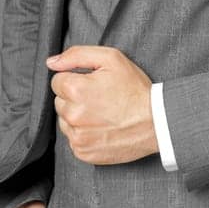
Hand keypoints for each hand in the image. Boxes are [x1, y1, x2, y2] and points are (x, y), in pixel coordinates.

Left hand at [46, 45, 157, 164]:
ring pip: (65, 121)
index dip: (76, 80)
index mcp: (76, 89)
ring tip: (102, 114)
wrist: (157, 122)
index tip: (93, 85)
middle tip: (100, 99)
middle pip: (60, 102)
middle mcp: (73, 115)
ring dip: (77, 117)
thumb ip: (76, 55)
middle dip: (75, 98)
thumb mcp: (111, 59)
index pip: (58, 81)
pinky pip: (73, 139)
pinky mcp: (83, 152)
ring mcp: (77, 136)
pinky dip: (84, 134)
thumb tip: (51, 63)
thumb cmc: (135, 89)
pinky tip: (102, 128)